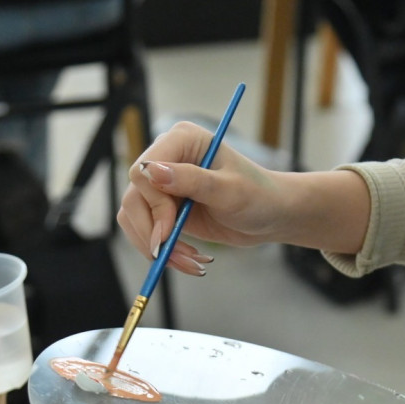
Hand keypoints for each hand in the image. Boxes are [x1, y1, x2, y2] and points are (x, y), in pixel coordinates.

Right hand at [117, 121, 288, 275]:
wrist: (270, 215)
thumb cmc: (258, 196)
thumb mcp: (230, 190)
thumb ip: (193, 180)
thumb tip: (153, 171)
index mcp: (181, 140)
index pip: (143, 171)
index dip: (152, 204)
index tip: (170, 231)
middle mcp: (166, 158)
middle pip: (134, 198)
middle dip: (153, 233)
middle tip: (174, 256)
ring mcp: (162, 185)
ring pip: (134, 219)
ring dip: (156, 247)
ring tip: (190, 262)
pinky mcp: (163, 208)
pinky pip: (145, 232)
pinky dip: (162, 251)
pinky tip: (188, 260)